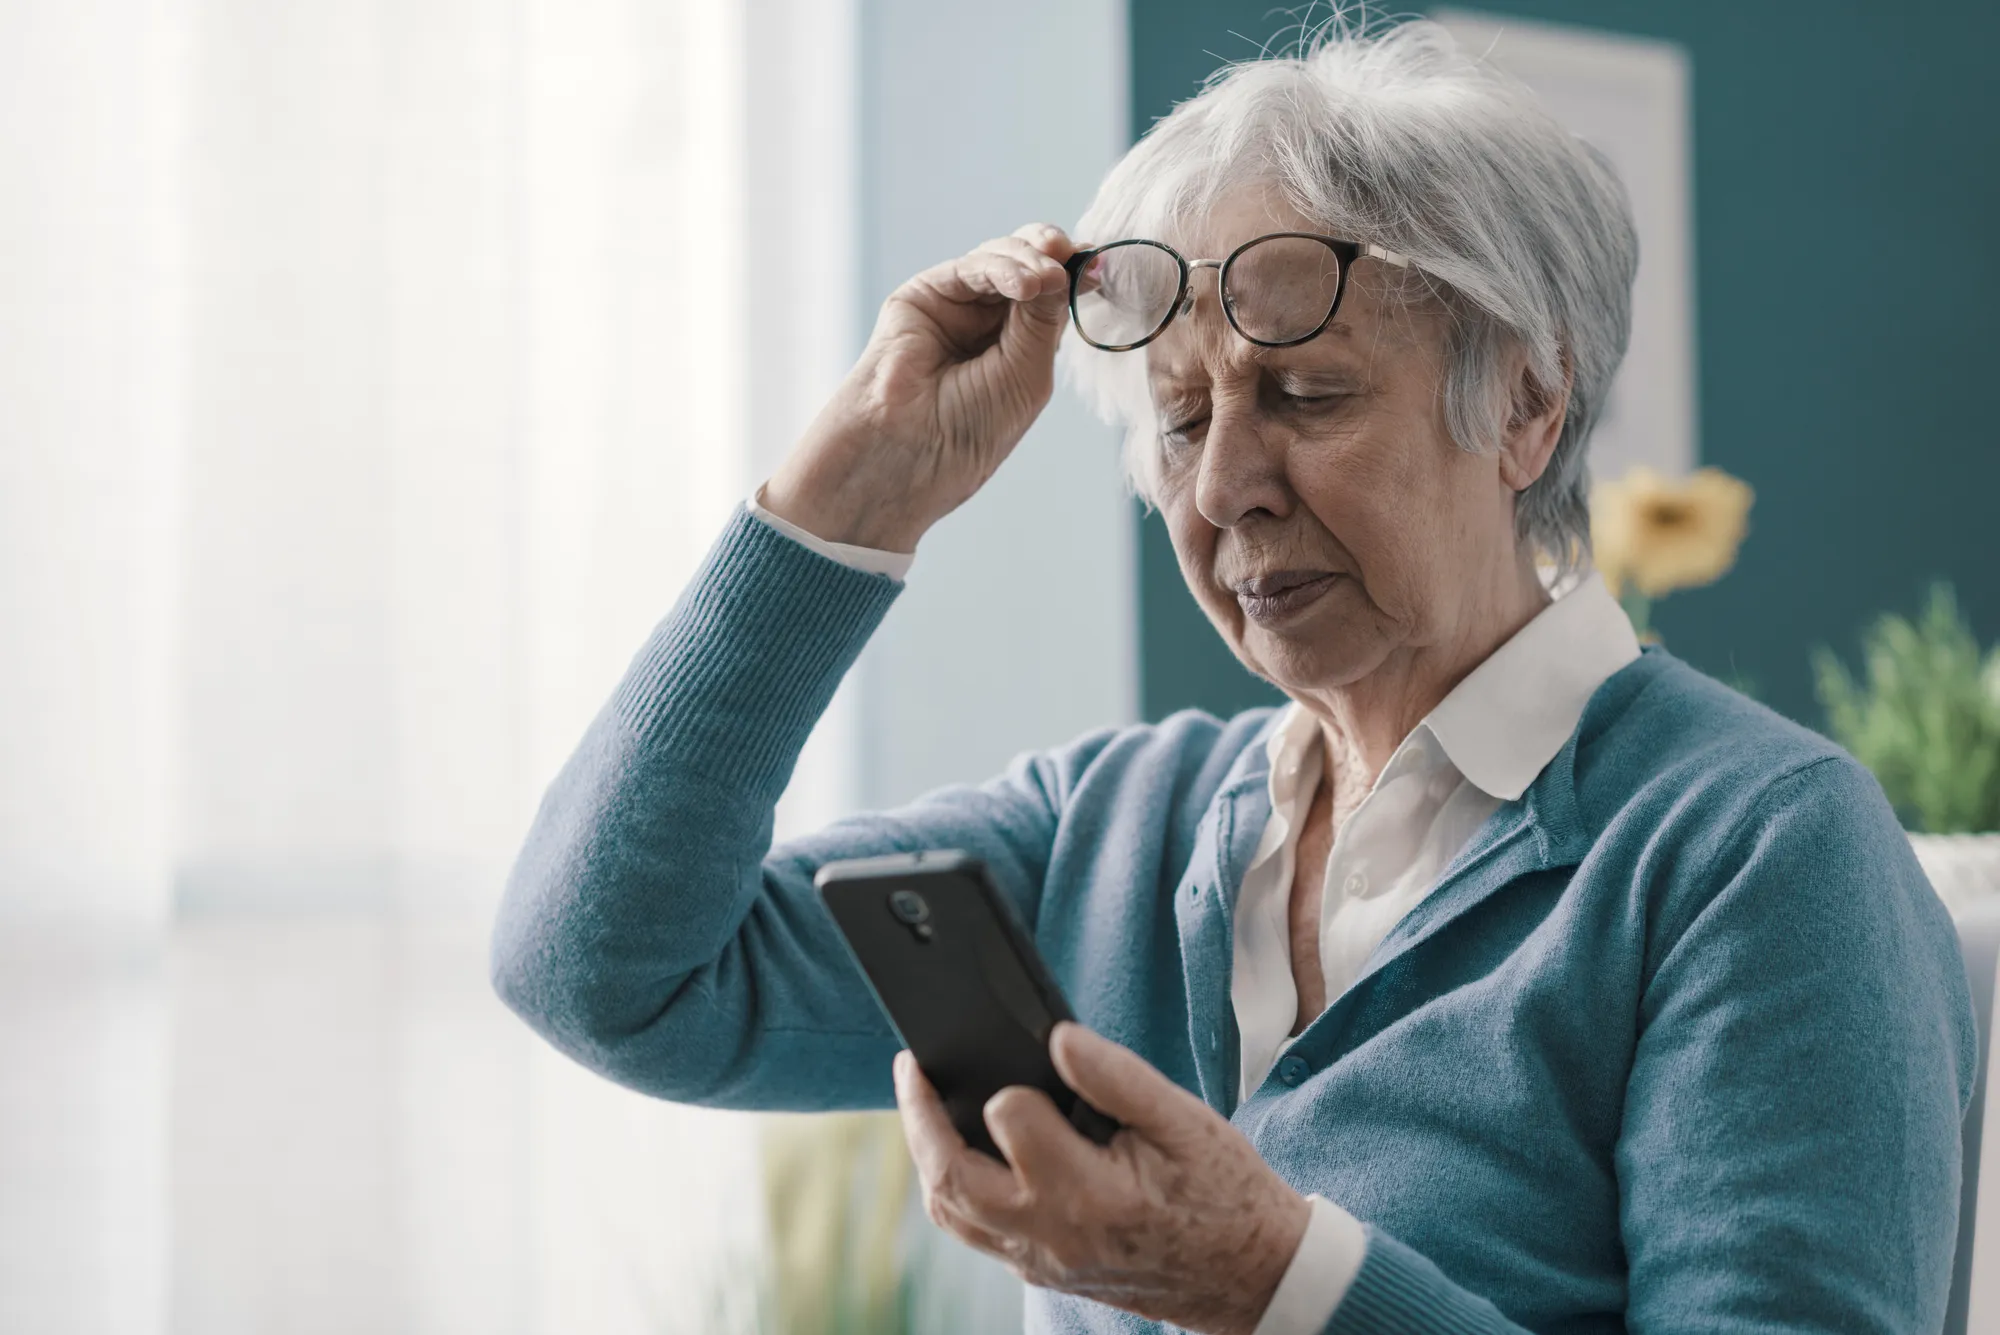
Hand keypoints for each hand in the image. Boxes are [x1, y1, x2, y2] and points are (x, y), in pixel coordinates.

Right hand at [761, 223, 1077, 552]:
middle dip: (1056, 255)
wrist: (908, 449)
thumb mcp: (1028, 372)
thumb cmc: (969, 429)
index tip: (1101, 264)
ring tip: (1046, 278)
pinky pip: (971, 268)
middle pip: (1030, 266)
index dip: (1076, 275)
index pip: (1054, 297)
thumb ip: (1046, 318)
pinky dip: (1003, 268)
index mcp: (1020, 347)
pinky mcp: (924, 294)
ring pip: (1003, 259)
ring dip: (1032, 261)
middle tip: (1076, 255)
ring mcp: (957, 306)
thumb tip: (1067, 263)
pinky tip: (1026, 282)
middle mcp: (989, 323)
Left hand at [894, 1022, 1311, 1334]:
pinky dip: (954, 1190)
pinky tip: (962, 1150)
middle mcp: (1054, 1234)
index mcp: (1091, 1193)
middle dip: (920, 1117)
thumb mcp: (1184, 1122)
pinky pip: (974, 1233)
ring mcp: (1042, 1261)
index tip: (1023, 1050)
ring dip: (926, 1157)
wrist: (1249, 1276)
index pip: (1010, 1120)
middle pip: (952, 1178)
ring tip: (922, 1103)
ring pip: (952, 1213)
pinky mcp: (1043, 1271)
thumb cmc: (1222, 1192)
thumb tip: (1057, 1038)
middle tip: (911, 1066)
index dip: (1013, 1082)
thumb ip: (1117, 1077)